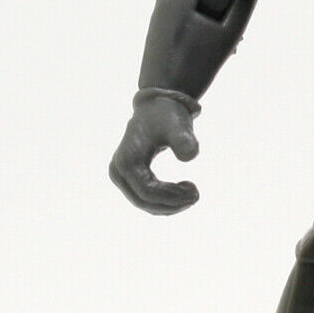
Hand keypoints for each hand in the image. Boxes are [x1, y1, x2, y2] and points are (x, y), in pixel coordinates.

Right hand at [109, 91, 200, 213]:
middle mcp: (118, 171)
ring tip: (192, 192)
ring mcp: (119, 176)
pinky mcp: (126, 178)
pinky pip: (144, 198)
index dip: (172, 197)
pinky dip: (164, 202)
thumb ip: (184, 139)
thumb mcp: (177, 125)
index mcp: (127, 161)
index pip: (148, 192)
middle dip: (172, 204)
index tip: (195, 191)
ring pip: (144, 203)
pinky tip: (183, 192)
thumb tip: (190, 156)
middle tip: (196, 195)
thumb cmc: (168, 116)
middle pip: (144, 201)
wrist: (156, 107)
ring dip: (169, 205)